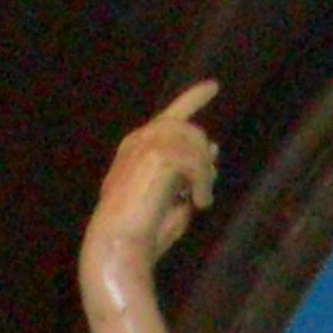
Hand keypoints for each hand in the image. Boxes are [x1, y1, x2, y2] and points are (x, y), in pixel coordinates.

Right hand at [81, 82, 220, 302]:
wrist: (118, 246)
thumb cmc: (143, 235)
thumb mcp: (174, 202)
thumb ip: (191, 176)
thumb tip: (214, 150)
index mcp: (137, 150)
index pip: (170, 116)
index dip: (193, 98)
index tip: (213, 86)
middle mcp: (138, 140)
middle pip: (188, 127)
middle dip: (203, 157)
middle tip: (204, 193)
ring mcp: (145, 144)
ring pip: (194, 139)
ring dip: (204, 172)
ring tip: (200, 201)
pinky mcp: (155, 154)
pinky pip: (194, 158)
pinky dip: (202, 181)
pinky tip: (198, 203)